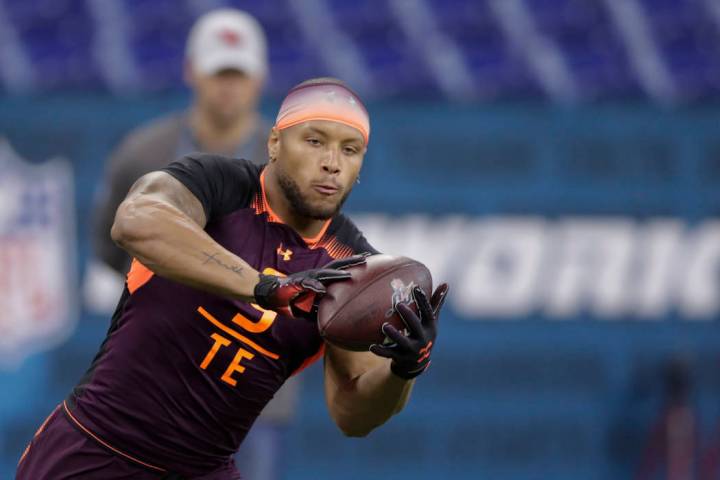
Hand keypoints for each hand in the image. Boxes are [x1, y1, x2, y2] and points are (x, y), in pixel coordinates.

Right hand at [253, 254, 367, 317]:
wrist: (269, 294)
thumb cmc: (289, 299)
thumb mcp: (308, 307)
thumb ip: (319, 310)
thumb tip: (330, 318)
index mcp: (319, 278)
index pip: (339, 269)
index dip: (352, 265)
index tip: (367, 262)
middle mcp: (315, 275)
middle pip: (336, 266)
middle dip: (351, 262)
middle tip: (367, 258)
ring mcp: (306, 278)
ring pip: (324, 273)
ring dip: (337, 273)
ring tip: (350, 274)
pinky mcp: (296, 283)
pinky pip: (307, 285)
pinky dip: (315, 287)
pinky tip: (322, 289)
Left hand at [370, 283, 448, 379]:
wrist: (418, 362)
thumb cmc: (423, 333)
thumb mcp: (431, 321)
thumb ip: (436, 303)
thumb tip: (446, 283)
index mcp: (429, 327)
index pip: (428, 312)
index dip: (423, 301)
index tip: (416, 287)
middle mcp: (422, 338)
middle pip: (416, 326)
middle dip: (408, 316)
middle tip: (398, 304)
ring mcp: (412, 349)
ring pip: (403, 342)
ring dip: (394, 334)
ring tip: (385, 326)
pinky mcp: (401, 357)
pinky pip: (390, 354)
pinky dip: (381, 351)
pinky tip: (372, 346)